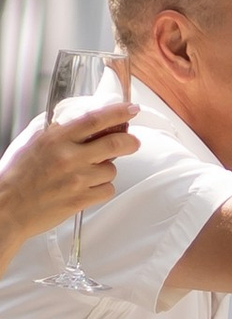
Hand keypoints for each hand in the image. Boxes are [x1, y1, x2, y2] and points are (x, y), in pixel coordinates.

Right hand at [0, 92, 136, 231]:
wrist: (7, 209)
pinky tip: (87, 188)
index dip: (119, 112)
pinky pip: (107, 190)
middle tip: (132, 143)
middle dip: (130, 142)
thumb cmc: (18, 176)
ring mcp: (76, 179)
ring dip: (106, 170)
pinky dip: (102, 189)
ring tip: (88, 174)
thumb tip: (88, 121)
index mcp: (56, 139)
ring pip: (111, 169)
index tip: (132, 109)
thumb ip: (61, 131)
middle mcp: (68, 157)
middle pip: (115, 143)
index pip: (96, 119)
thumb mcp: (35, 143)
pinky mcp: (79, 200)